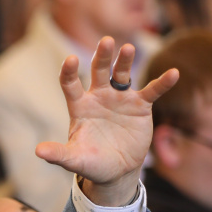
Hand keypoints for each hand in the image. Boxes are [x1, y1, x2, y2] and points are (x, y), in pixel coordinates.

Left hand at [36, 37, 178, 206]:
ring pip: (122, 75)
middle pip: (98, 71)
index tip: (71, 59)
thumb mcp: (74, 159)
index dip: (69, 72)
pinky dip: (162, 83)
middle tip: (106, 41)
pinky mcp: (140, 106)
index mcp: (80, 106)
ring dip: (125, 61)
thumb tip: (38, 152)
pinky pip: (152, 91)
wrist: (116, 170)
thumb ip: (59, 153)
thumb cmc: (91, 162)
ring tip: (128, 48)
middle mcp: (99, 97)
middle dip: (102, 56)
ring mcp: (120, 99)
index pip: (70, 84)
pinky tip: (173, 73)